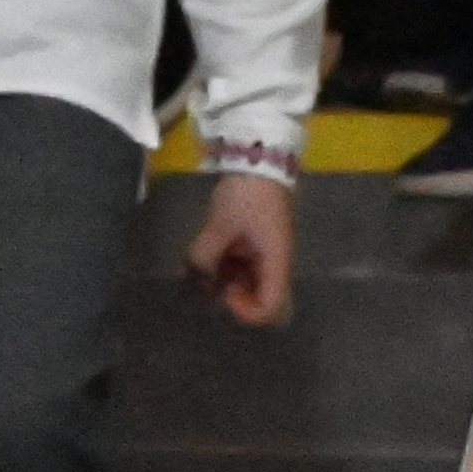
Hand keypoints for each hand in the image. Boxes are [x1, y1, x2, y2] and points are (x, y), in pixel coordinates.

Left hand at [188, 171, 297, 328]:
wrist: (259, 159)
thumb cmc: (246, 194)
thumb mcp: (220, 225)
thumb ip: (204, 255)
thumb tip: (195, 275)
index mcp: (277, 261)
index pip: (272, 307)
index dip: (247, 311)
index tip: (226, 293)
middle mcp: (277, 263)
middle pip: (265, 300)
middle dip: (237, 298)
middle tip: (215, 283)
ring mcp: (269, 253)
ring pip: (252, 284)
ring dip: (229, 281)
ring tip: (206, 265)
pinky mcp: (259, 243)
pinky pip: (245, 267)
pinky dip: (228, 267)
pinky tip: (210, 255)